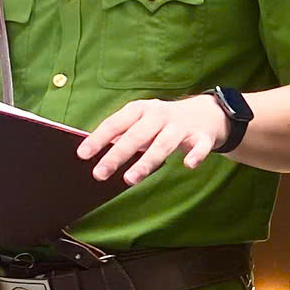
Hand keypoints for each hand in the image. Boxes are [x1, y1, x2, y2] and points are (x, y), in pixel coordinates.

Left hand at [79, 95, 230, 184]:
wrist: (207, 112)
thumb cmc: (164, 122)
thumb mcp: (141, 121)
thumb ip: (122, 134)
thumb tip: (93, 152)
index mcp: (140, 110)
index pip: (115, 123)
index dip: (98, 138)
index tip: (82, 155)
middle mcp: (159, 115)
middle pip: (136, 135)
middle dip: (117, 155)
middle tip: (99, 173)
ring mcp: (181, 126)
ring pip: (163, 143)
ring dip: (147, 161)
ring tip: (130, 179)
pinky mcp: (202, 136)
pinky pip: (200, 146)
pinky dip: (196, 154)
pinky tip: (188, 165)